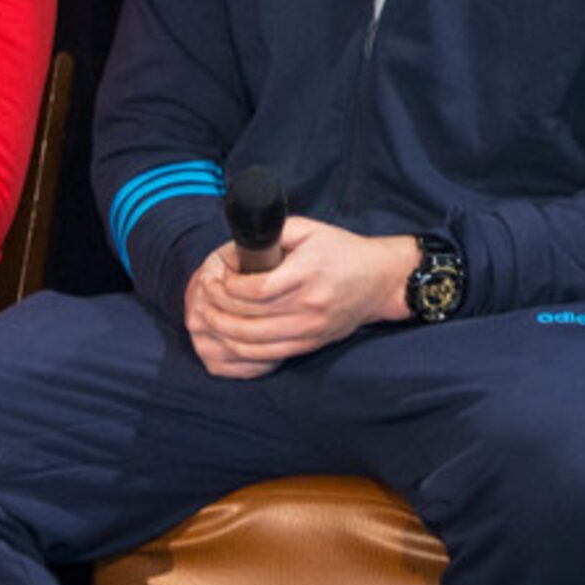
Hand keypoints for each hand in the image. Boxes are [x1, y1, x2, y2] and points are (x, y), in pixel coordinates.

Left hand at [182, 219, 418, 378]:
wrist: (380, 281)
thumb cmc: (341, 250)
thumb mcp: (308, 229)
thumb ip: (272, 233)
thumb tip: (236, 245)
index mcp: (307, 274)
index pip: (256, 290)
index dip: (227, 286)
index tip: (217, 276)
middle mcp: (308, 307)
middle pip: (247, 319)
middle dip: (215, 308)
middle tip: (203, 294)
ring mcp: (309, 330)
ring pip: (252, 342)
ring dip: (222, 330)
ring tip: (207, 314)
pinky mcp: (309, 344)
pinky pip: (266, 355)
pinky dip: (239, 348)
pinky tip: (227, 334)